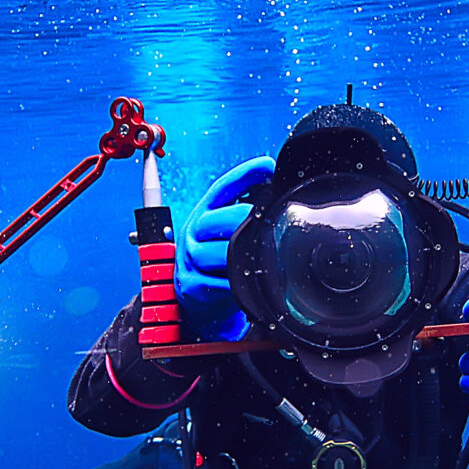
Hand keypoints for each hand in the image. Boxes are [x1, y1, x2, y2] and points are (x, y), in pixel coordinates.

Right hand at [175, 155, 275, 339]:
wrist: (196, 302)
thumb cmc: (219, 262)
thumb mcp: (228, 234)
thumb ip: (248, 215)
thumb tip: (279, 193)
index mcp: (206, 212)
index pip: (224, 188)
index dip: (245, 174)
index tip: (268, 166)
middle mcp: (194, 231)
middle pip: (221, 219)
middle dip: (246, 220)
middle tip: (268, 225)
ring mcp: (189, 258)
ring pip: (216, 253)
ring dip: (239, 257)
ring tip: (257, 259)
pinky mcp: (189, 285)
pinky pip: (214, 284)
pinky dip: (231, 285)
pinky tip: (242, 284)